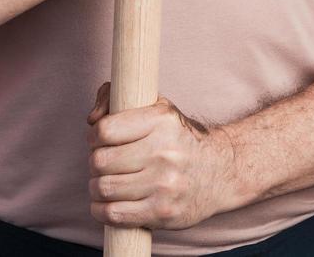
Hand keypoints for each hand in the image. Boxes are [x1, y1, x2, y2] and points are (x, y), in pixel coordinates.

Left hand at [86, 80, 238, 229]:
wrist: (221, 171)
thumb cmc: (179, 138)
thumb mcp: (157, 108)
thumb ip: (115, 99)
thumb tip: (91, 119)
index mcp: (161, 120)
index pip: (105, 130)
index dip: (95, 136)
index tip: (100, 141)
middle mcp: (164, 152)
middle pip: (100, 161)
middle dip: (95, 163)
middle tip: (105, 164)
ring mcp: (164, 185)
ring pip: (104, 188)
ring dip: (97, 187)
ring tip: (107, 183)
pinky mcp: (162, 212)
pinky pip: (114, 214)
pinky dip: (101, 210)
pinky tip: (107, 203)